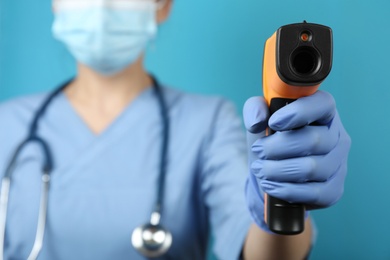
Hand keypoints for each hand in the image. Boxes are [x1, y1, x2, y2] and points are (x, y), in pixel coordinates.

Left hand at [243, 91, 350, 231]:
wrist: (272, 174)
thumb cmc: (270, 140)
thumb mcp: (259, 119)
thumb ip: (255, 109)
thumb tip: (257, 121)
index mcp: (323, 112)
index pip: (323, 105)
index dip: (299, 112)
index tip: (273, 122)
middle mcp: (337, 137)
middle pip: (313, 140)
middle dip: (277, 147)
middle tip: (258, 150)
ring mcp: (338, 165)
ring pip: (311, 168)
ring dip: (278, 170)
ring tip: (260, 169)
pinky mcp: (334, 190)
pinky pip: (314, 193)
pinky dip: (286, 190)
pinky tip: (270, 185)